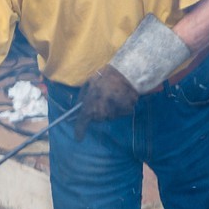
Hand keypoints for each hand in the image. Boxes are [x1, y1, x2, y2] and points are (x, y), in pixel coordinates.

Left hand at [75, 14, 193, 141]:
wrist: (129, 70)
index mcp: (91, 102)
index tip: (78, 138)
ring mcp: (115, 111)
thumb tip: (78, 107)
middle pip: (99, 118)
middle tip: (104, 97)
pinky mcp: (126, 110)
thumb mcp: (90, 81)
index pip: (83, 120)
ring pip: (110, 116)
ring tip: (114, 94)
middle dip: (99, 111)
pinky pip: (121, 112)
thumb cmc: (108, 74)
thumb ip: (83, 96)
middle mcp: (102, 110)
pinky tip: (123, 96)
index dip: (80, 130)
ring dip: (111, 108)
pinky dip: (122, 107)